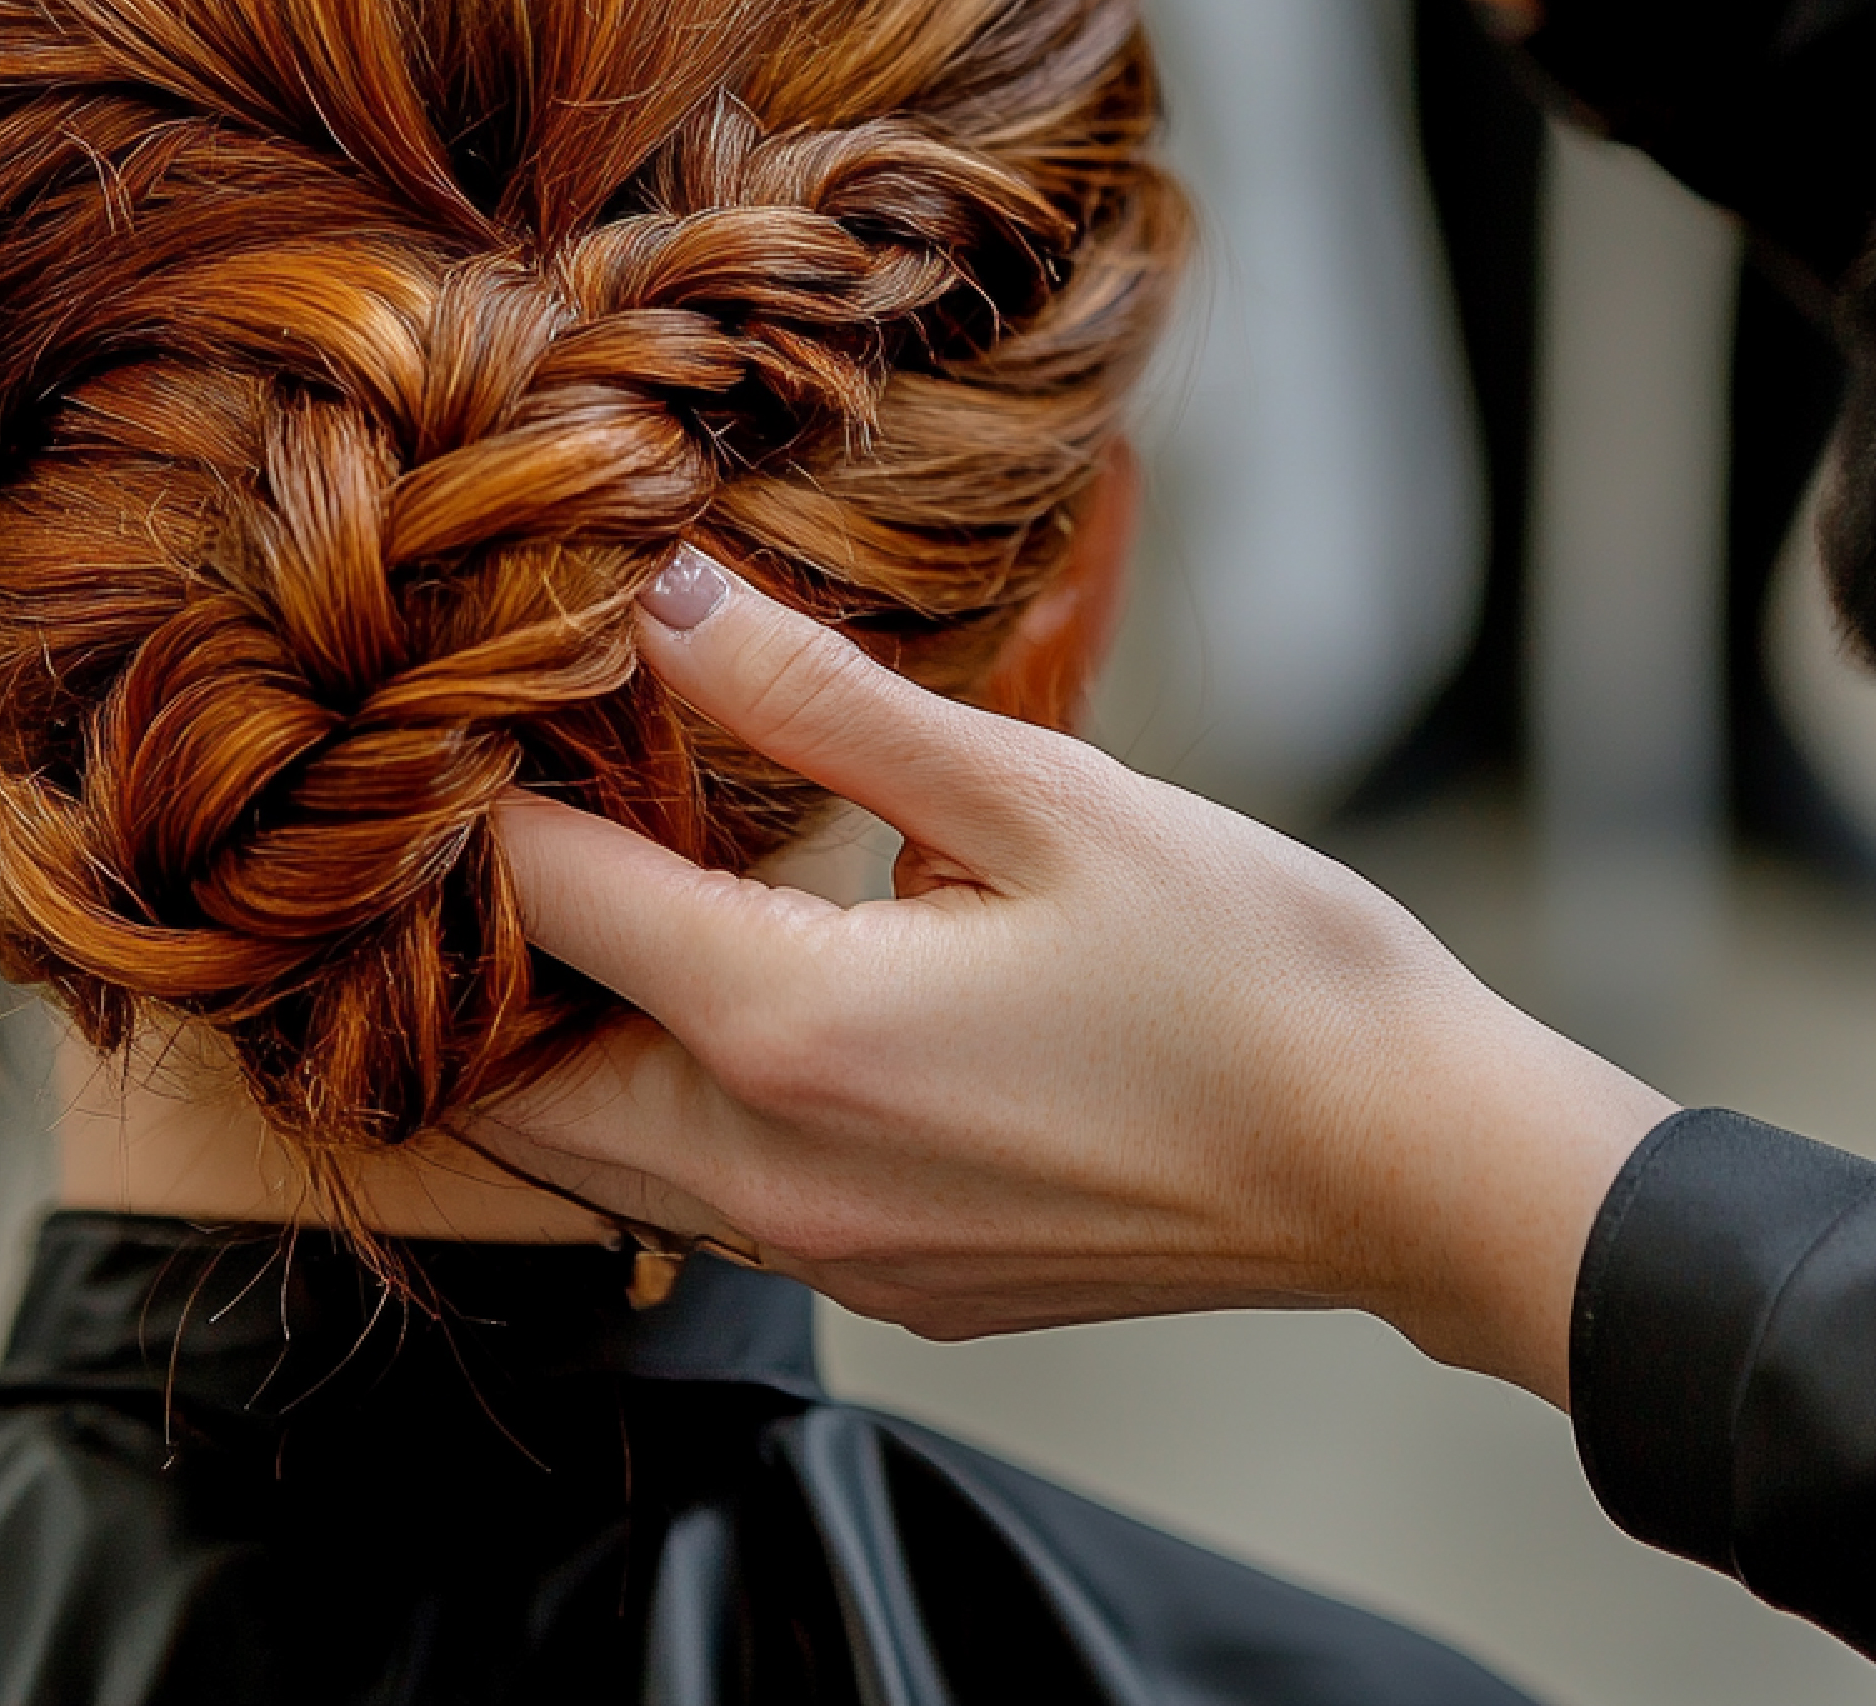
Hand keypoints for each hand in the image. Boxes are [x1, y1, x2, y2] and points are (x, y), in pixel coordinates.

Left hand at [482, 555, 1672, 1405]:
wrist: (1403, 1164)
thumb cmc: (1249, 967)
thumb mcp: (1033, 791)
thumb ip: (818, 702)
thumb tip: (662, 600)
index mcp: (793, 1034)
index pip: (543, 902)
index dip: (489, 792)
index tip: (486, 706)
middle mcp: (775, 1178)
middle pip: (512, 1073)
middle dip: (481, 944)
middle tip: (506, 805)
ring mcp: (828, 1255)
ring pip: (594, 1153)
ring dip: (563, 1029)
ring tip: (601, 884)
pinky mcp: (886, 1283)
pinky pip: (699, 1196)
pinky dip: (659, 1096)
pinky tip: (730, 988)